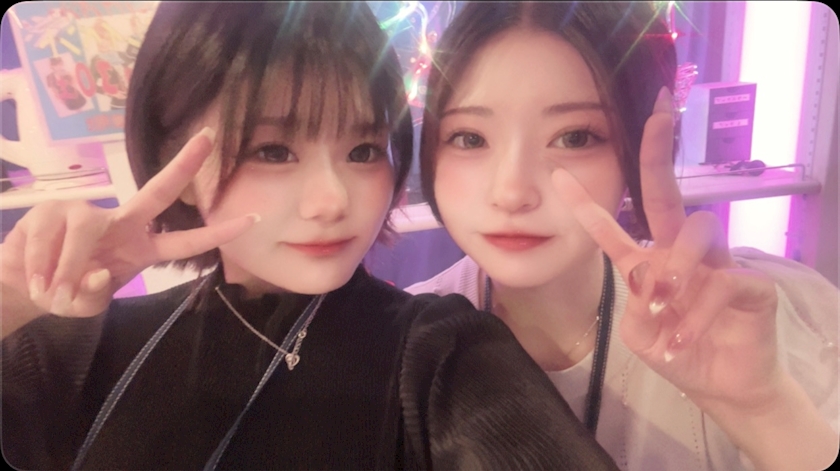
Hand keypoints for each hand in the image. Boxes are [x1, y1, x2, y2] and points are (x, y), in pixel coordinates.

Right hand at [0, 127, 258, 323]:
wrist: (22, 285)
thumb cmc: (64, 293)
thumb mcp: (83, 305)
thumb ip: (93, 295)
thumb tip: (95, 273)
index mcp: (140, 248)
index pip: (185, 240)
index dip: (218, 232)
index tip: (253, 218)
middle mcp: (121, 223)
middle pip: (156, 191)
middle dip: (184, 165)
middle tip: (210, 137)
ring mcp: (86, 212)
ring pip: (85, 230)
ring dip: (65, 268)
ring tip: (52, 289)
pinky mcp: (51, 209)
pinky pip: (48, 238)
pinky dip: (41, 266)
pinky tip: (36, 277)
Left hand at [552, 87, 780, 411]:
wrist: (721, 385)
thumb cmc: (677, 350)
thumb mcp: (641, 332)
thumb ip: (636, 305)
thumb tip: (648, 279)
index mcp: (649, 261)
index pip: (614, 225)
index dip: (586, 204)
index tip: (558, 175)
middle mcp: (682, 252)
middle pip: (668, 194)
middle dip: (659, 152)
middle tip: (657, 114)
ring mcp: (719, 262)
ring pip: (697, 229)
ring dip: (676, 269)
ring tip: (663, 308)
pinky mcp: (750, 284)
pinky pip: (722, 282)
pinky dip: (696, 314)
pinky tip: (682, 339)